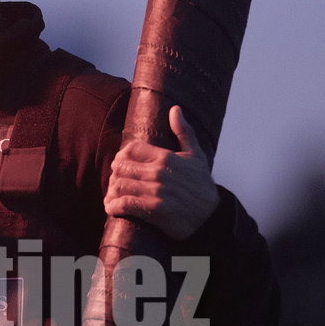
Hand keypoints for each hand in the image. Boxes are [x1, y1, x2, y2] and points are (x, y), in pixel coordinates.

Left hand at [104, 106, 218, 239]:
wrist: (213, 216)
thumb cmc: (202, 185)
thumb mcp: (196, 156)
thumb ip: (184, 132)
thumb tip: (175, 109)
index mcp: (165, 157)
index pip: (130, 149)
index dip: (121, 157)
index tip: (121, 165)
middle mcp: (159, 172)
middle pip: (121, 167)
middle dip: (114, 174)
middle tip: (115, 181)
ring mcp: (156, 191)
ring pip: (119, 185)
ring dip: (111, 191)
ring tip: (112, 195)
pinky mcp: (155, 210)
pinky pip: (125, 204)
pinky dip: (113, 206)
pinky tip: (112, 208)